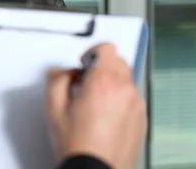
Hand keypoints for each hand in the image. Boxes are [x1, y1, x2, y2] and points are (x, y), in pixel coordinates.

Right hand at [46, 43, 146, 168]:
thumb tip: (62, 72)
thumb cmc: (79, 146)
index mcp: (103, 82)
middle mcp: (124, 90)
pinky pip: (132, 98)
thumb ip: (57, 80)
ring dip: (112, 83)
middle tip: (86, 83)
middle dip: (102, 68)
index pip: (106, 48)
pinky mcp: (142, 118)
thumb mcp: (54, 109)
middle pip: (118, 61)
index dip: (91, 53)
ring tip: (95, 102)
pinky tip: (105, 116)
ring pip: (126, 79)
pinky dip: (121, 99)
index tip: (84, 65)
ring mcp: (136, 104)